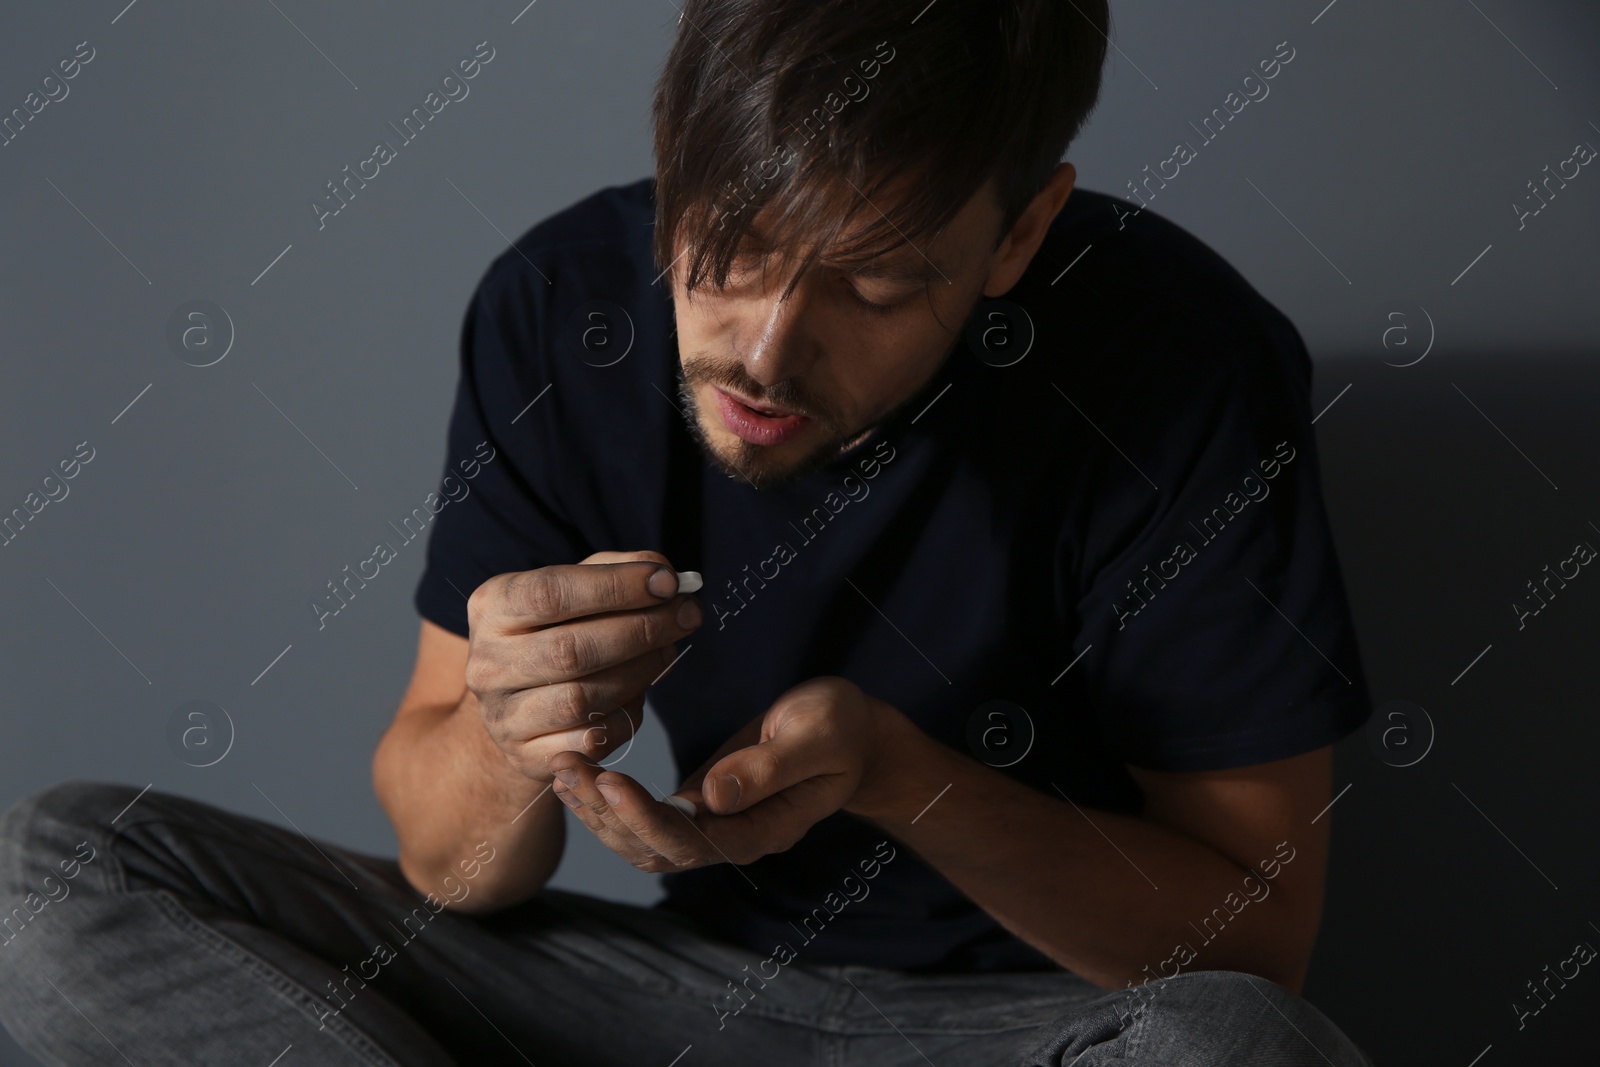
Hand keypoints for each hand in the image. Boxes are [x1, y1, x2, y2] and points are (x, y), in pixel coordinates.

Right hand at [465, 550, 700, 782]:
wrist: (516, 705)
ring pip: (583, 699)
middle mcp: (487, 663)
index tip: (667, 583)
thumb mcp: (574, 590)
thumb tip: (664, 576)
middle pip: (572, 650)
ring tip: (666, 652)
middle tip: (686, 616)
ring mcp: (503, 716)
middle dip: (643, 629)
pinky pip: (591, 740)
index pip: (550, 593)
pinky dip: (626, 716)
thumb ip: (616, 571)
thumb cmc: (555, 633)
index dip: (615, 586)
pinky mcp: (526, 756)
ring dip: (640, 673)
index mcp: (492, 607)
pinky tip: (636, 695)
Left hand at [547, 676, 904, 872]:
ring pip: (639, 840)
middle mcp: (730, 839)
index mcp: (761, 831)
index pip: (690, 841)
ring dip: (596, 811)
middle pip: (653, 849)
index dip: (644, 817)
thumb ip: (768, 767)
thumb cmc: (839, 730)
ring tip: (561, 769)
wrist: (849, 734)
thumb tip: (712, 796)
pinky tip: (580, 772)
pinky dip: (606, 800)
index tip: (609, 780)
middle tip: (566, 768)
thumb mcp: (816, 736)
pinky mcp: (696, 805)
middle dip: (604, 814)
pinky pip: (642, 817)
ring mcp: (711, 827)